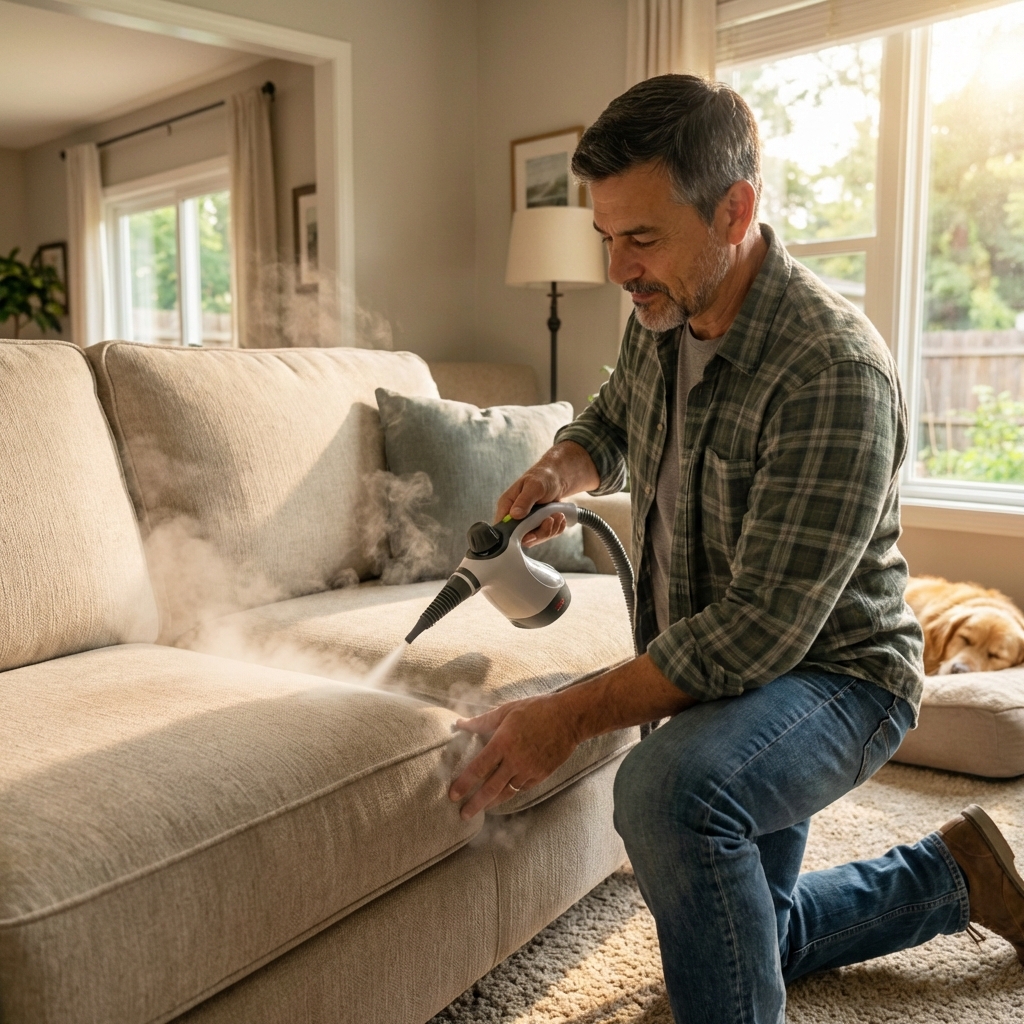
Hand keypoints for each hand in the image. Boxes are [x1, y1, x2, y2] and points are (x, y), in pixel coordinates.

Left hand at [448, 694, 580, 818]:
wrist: (570, 718)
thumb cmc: (537, 710)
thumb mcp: (508, 711)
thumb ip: (483, 721)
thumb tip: (461, 723)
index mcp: (503, 743)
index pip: (478, 768)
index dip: (464, 783)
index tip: (452, 795)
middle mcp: (515, 761)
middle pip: (490, 788)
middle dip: (475, 803)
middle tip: (462, 814)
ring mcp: (529, 770)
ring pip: (507, 793)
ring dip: (492, 803)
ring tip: (481, 809)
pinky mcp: (541, 775)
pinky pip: (522, 788)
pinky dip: (511, 793)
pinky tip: (503, 796)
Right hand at [495, 441, 599, 547]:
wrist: (557, 477)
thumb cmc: (542, 477)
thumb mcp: (534, 486)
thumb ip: (524, 501)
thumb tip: (514, 515)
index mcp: (507, 506)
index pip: (502, 529)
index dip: (514, 536)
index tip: (531, 533)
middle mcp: (515, 517)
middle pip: (521, 538)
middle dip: (539, 533)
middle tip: (550, 519)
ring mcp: (527, 523)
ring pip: (536, 538)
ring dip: (550, 530)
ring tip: (558, 515)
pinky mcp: (538, 526)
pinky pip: (546, 535)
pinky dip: (556, 529)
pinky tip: (560, 517)